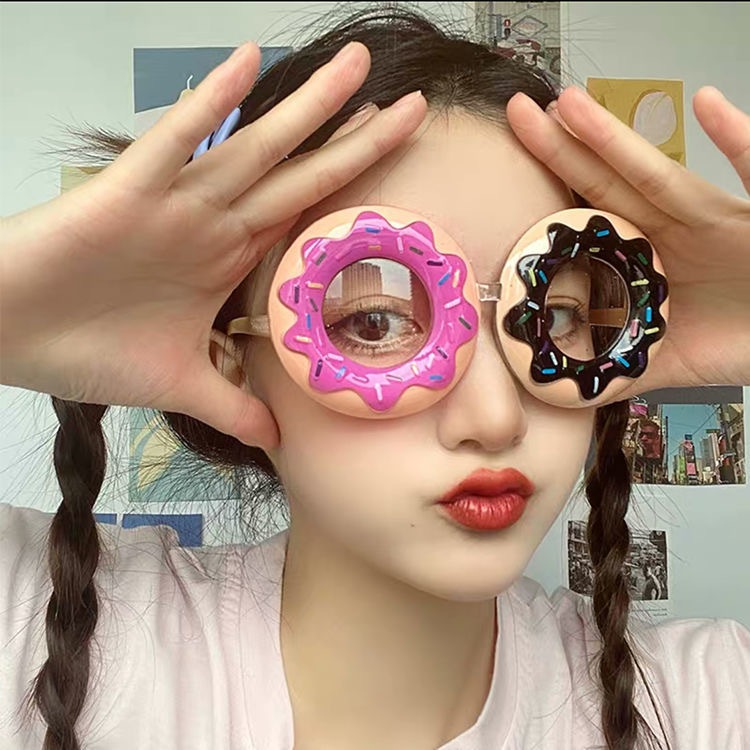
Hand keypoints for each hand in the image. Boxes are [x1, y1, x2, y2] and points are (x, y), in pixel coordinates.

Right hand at [0, 41, 425, 446]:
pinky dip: (208, 106)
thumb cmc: (86, 348)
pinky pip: (174, 142)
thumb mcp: (177, 384)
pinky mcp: (125, 194)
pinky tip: (246, 63)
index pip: (305, 215)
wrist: (8, 335)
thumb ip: (231, 406)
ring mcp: (174, 204)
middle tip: (415, 105)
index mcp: (225, 258)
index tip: (397, 170)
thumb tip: (275, 439)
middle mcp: (211, 222)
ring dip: (304, 109)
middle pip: (298, 174)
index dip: (352, 192)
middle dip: (354, 139)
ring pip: (252, 148)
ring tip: (356, 69)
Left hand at [506, 85, 749, 398]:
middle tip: (517, 112)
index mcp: (650, 255)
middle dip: (565, 146)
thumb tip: (568, 392)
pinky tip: (711, 106)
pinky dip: (739, 141)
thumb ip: (622, 369)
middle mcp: (676, 227)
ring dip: (615, 139)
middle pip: (610, 182)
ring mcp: (718, 219)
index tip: (511, 171)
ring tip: (570, 106)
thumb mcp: (671, 360)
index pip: (593, 217)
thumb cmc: (743, 335)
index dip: (554, 195)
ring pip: (660, 175)